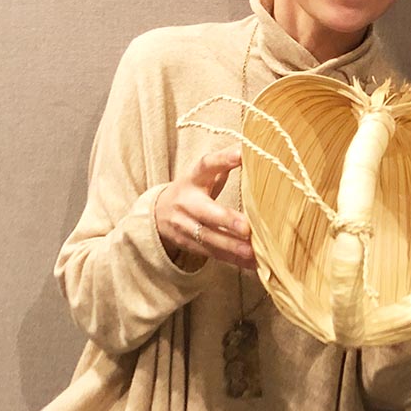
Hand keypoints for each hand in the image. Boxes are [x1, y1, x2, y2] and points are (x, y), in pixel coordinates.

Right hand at [154, 145, 254, 269]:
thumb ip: (224, 162)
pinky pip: (213, 254)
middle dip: (226, 220)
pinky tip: (253, 263)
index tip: (242, 153)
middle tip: (247, 227)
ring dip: (233, 247)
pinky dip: (233, 260)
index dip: (224, 159)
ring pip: (209, 238)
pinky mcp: (188, 244)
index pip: (207, 165)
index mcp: (193, 178)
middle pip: (206, 212)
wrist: (157, 213)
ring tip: (254, 252)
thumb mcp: (203, 173)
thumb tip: (254, 147)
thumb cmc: (193, 189)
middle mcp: (186, 202)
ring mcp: (184, 226)